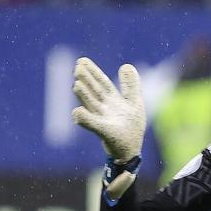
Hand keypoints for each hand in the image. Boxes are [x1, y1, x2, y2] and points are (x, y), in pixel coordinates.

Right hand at [72, 57, 145, 202]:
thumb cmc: (131, 127)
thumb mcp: (134, 103)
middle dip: (87, 81)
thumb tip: (126, 65)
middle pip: (95, 92)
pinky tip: (76, 113)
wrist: (130, 150)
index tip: (82, 60)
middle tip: (78, 68)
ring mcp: (103, 120)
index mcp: (112, 100)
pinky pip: (94, 126)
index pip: (102, 83)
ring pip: (92, 106)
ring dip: (84, 97)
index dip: (94, 72)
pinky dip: (85, 120)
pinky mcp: (105, 133)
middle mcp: (105, 109)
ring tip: (76, 85)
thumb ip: (131, 85)